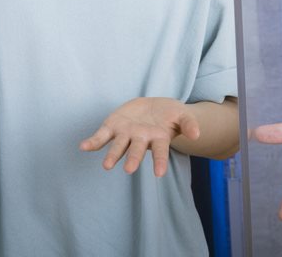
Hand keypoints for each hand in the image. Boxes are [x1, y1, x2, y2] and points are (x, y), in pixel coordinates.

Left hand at [80, 97, 200, 176]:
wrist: (154, 107)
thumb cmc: (170, 115)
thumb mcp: (182, 114)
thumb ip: (189, 123)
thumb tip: (197, 135)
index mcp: (158, 138)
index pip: (160, 152)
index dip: (160, 162)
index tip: (159, 174)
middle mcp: (141, 140)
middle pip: (136, 151)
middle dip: (133, 159)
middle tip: (128, 170)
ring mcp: (126, 134)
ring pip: (118, 146)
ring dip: (112, 155)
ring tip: (106, 165)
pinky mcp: (113, 126)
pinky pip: (101, 136)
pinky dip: (92, 142)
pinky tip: (84, 147)